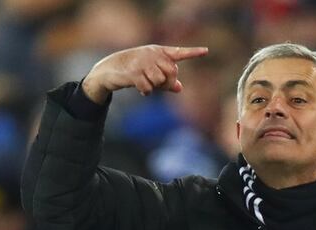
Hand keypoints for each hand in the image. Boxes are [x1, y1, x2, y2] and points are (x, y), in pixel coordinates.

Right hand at [81, 44, 207, 103]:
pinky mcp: (134, 72)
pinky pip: (148, 88)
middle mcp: (152, 54)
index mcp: (158, 51)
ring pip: (160, 81)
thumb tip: (180, 89)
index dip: (192, 52)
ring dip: (154, 87)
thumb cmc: (133, 70)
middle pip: (172, 72)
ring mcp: (143, 62)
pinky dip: (145, 91)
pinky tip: (139, 89)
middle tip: (157, 85)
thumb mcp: (150, 74)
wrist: (109, 70)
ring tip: (144, 83)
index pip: (178, 52)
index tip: (206, 51)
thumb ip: (166, 81)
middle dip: (166, 83)